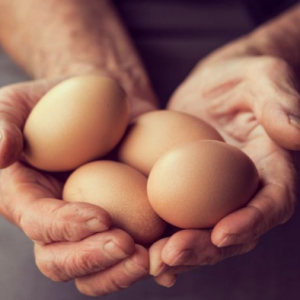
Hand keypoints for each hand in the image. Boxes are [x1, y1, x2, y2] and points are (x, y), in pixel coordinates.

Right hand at [0, 76, 155, 295]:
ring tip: (154, 258)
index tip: (101, 218)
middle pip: (64, 261)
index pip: (39, 223)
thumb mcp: (18, 103)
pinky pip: (133, 249)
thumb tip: (2, 153)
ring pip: (100, 267)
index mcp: (28, 198)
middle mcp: (57, 220)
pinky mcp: (122, 217)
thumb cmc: (54, 100)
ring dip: (124, 270)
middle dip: (94, 260)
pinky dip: (151, 260)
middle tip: (129, 248)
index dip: (65, 227)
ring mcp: (91, 222)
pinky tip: (171, 257)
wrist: (98, 100)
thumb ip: (2, 123)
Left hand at [149, 41, 299, 286]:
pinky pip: (178, 217)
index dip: (251, 222)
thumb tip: (297, 134)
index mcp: (271, 167)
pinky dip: (163, 236)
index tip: (222, 233)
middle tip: (171, 256)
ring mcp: (215, 193)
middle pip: (233, 230)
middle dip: (205, 248)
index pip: (272, 203)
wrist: (214, 82)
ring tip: (152, 261)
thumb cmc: (242, 76)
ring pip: (203, 233)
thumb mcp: (263, 77)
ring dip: (181, 251)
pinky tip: (142, 248)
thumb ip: (280, 103)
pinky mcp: (188, 189)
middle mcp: (245, 188)